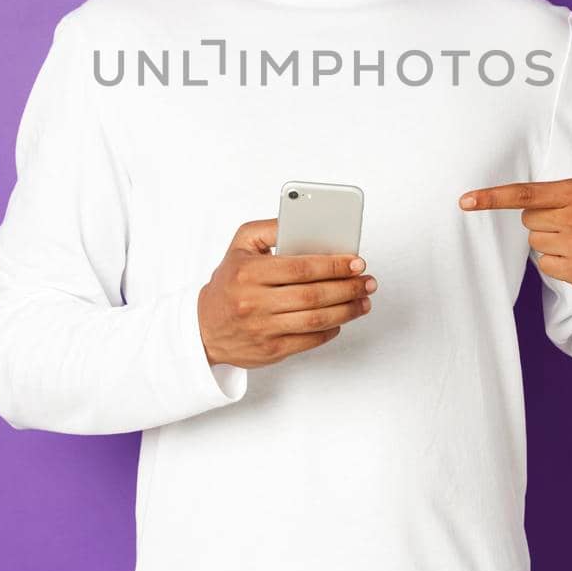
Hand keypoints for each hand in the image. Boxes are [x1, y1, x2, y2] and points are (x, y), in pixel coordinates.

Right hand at [197, 218, 376, 367]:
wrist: (204, 328)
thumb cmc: (228, 282)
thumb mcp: (240, 245)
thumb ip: (270, 228)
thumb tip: (302, 220)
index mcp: (249, 272)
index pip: (301, 267)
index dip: (334, 265)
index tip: (356, 262)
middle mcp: (254, 302)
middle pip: (313, 295)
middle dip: (348, 287)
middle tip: (367, 281)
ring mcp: (263, 329)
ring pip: (316, 320)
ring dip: (347, 310)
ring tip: (363, 301)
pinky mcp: (271, 350)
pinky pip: (309, 340)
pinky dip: (331, 330)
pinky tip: (341, 319)